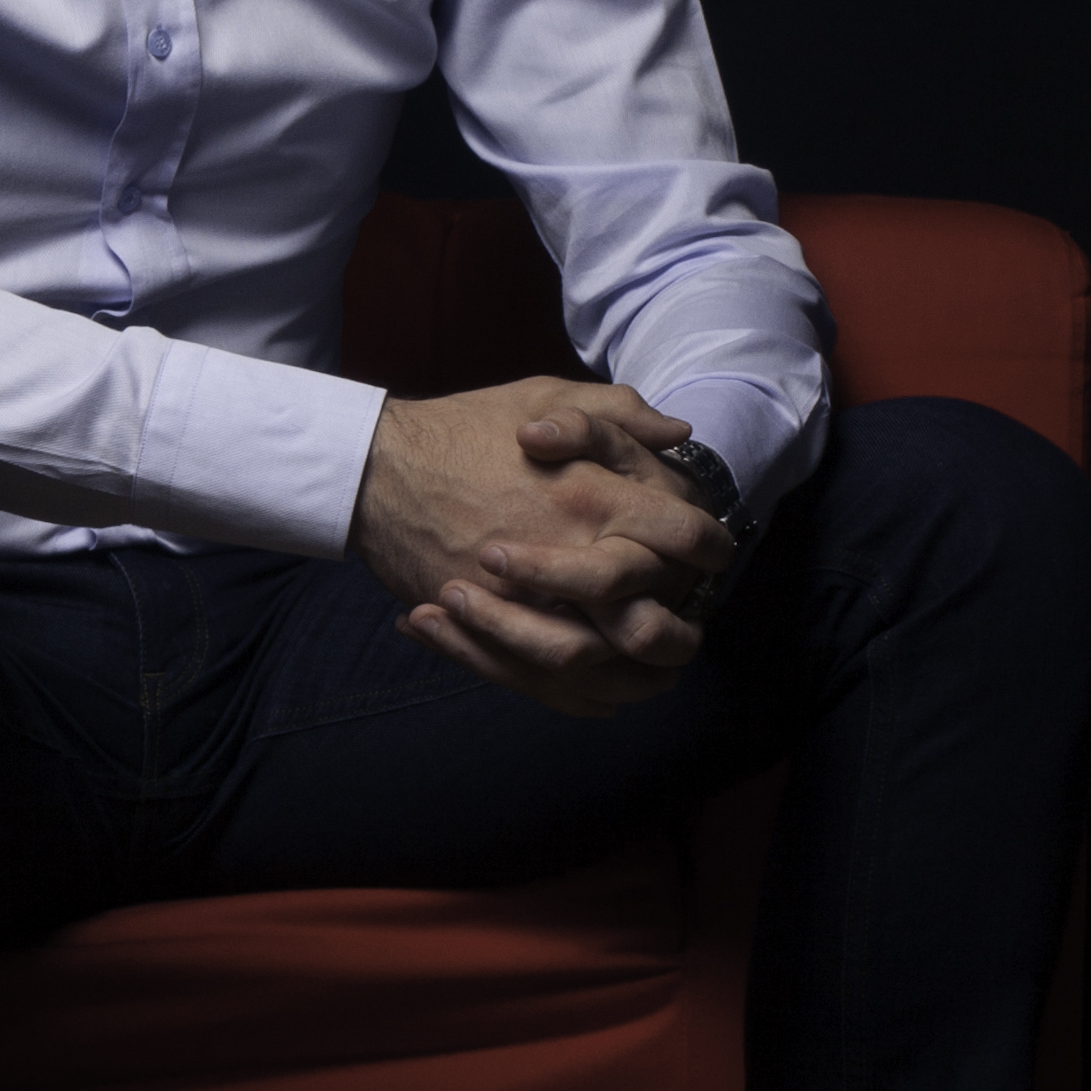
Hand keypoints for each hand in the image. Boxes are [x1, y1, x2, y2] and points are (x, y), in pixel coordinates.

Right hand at [350, 378, 736, 717]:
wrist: (376, 470)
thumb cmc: (460, 429)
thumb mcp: (543, 395)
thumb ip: (619, 412)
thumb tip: (677, 434)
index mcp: (596, 497)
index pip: (689, 538)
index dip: (714, 549)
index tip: (713, 554)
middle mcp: (571, 558)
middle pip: (658, 621)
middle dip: (684, 629)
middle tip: (690, 624)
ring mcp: (526, 604)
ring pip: (608, 667)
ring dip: (640, 674)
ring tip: (653, 667)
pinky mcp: (488, 631)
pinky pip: (551, 685)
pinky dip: (586, 695)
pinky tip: (603, 687)